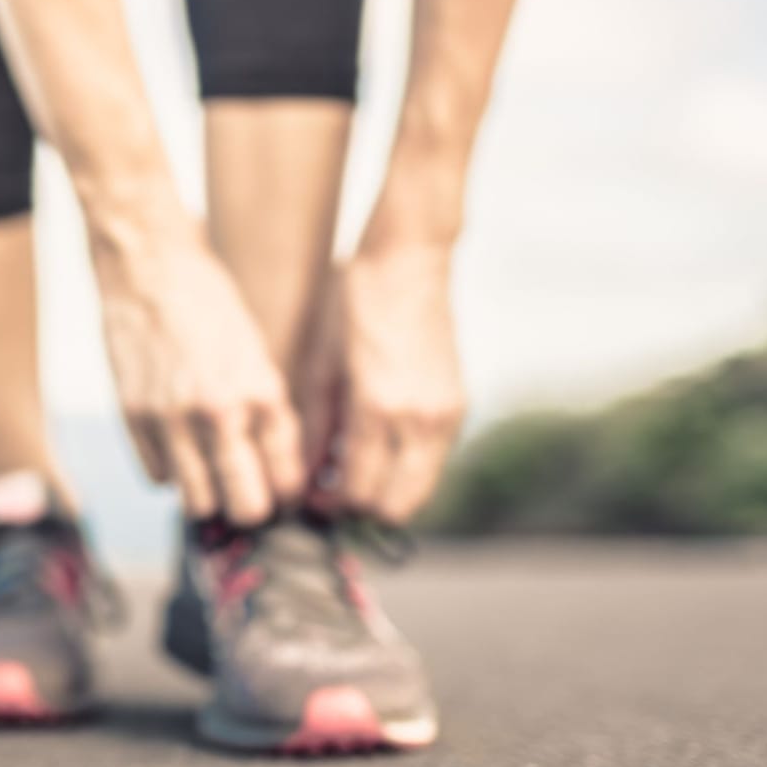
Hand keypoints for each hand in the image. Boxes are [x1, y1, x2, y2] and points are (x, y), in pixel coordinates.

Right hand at [95, 226, 304, 523]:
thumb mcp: (255, 353)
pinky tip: (175, 446)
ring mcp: (171, 418)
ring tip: (208, 471)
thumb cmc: (207, 303)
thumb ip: (265, 411)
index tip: (278, 489)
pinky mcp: (132, 418)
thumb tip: (276, 472)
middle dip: (249, 505)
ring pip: (197, 503)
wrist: (148, 266)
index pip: (286, 480)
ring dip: (206, 494)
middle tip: (245, 491)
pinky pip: (156, 478)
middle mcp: (219, 412)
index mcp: (261, 391)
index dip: (285, 492)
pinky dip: (169, 472)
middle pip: (244, 506)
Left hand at [300, 246, 465, 523]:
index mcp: (378, 408)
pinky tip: (378, 444)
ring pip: (420, 489)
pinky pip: (433, 461)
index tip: (314, 500)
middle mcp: (419, 419)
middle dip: (363, 507)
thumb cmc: (352, 301)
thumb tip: (309, 478)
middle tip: (334, 493)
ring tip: (354, 468)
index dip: (332, 506)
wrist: (408, 259)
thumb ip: (317, 428)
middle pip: (396, 506)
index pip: (360, 491)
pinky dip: (407, 466)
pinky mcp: (458, 404)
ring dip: (388, 490)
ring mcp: (445, 413)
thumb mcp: (320, 363)